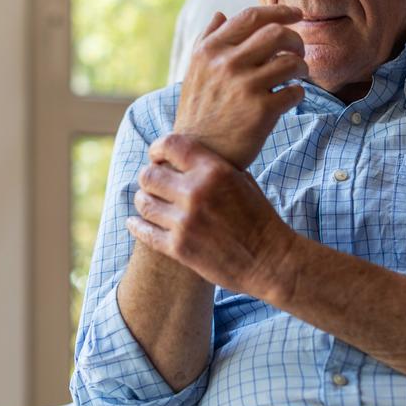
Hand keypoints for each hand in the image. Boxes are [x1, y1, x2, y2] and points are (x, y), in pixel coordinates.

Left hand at [126, 134, 299, 300]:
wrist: (270, 260)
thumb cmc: (260, 218)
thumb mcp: (243, 181)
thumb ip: (214, 166)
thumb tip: (188, 156)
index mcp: (214, 170)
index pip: (170, 145)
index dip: (157, 148)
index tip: (156, 156)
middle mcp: (196, 192)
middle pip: (150, 175)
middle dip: (148, 177)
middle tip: (151, 183)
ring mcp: (185, 221)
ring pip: (144, 202)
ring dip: (143, 200)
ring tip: (146, 201)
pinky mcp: (179, 248)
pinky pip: (145, 232)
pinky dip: (136, 225)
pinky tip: (134, 222)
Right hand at [174, 5, 307, 168]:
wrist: (198, 154)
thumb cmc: (199, 112)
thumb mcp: (194, 71)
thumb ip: (206, 39)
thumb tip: (220, 13)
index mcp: (210, 50)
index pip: (251, 17)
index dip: (280, 12)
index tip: (296, 15)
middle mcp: (227, 64)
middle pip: (277, 33)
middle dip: (296, 40)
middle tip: (298, 51)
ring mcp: (245, 87)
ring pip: (291, 62)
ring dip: (301, 67)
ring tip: (298, 75)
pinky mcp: (262, 111)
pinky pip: (295, 91)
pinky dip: (299, 92)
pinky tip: (290, 98)